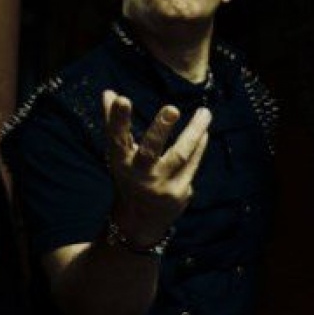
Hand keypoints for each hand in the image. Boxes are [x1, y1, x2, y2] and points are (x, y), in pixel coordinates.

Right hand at [102, 90, 210, 243]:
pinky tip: (204, 131)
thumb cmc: (129, 178)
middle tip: (172, 108)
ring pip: (180, 156)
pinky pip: (191, 165)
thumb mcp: (119, 155)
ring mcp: (160, 186)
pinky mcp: (179, 193)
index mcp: (121, 162)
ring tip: (205, 112)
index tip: (122, 98)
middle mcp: (139, 174)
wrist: (139, 222)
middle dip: (160, 129)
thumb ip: (114, 123)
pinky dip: (199, 147)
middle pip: (150, 150)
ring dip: (193, 133)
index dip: (117, 119)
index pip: (117, 138)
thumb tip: (108, 92)